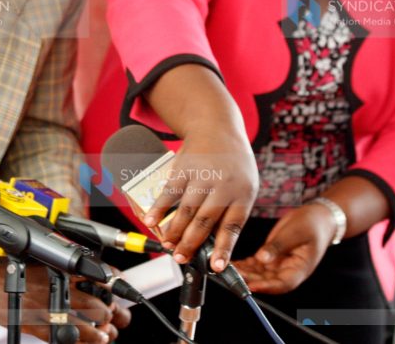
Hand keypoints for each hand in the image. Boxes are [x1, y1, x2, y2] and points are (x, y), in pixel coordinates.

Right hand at [0, 251, 124, 342]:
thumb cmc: (9, 271)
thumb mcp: (40, 264)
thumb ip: (62, 272)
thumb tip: (86, 282)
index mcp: (60, 269)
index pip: (99, 277)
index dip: (114, 290)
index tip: (118, 298)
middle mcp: (58, 287)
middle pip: (97, 305)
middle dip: (108, 315)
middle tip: (111, 320)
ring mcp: (47, 307)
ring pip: (85, 324)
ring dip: (99, 332)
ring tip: (104, 335)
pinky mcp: (35, 325)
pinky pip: (64, 338)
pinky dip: (78, 342)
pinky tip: (86, 342)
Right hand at [142, 122, 258, 273]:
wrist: (218, 126)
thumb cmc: (233, 164)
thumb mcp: (243, 186)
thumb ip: (230, 212)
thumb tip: (212, 247)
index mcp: (243, 194)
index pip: (232, 227)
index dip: (223, 249)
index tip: (216, 267)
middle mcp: (224, 185)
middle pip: (205, 221)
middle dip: (191, 244)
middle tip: (181, 258)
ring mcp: (203, 175)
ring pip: (186, 210)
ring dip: (174, 231)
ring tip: (168, 245)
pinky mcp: (184, 167)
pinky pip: (169, 192)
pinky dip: (158, 208)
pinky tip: (151, 222)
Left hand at [234, 203, 334, 294]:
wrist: (318, 217)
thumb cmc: (312, 224)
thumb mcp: (295, 232)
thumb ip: (278, 246)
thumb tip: (262, 258)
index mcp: (300, 268)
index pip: (283, 284)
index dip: (266, 287)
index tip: (251, 285)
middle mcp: (288, 270)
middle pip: (267, 281)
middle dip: (249, 279)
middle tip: (232, 275)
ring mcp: (279, 264)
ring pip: (260, 274)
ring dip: (245, 273)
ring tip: (228, 268)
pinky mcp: (272, 257)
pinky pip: (257, 265)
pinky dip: (245, 265)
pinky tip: (233, 263)